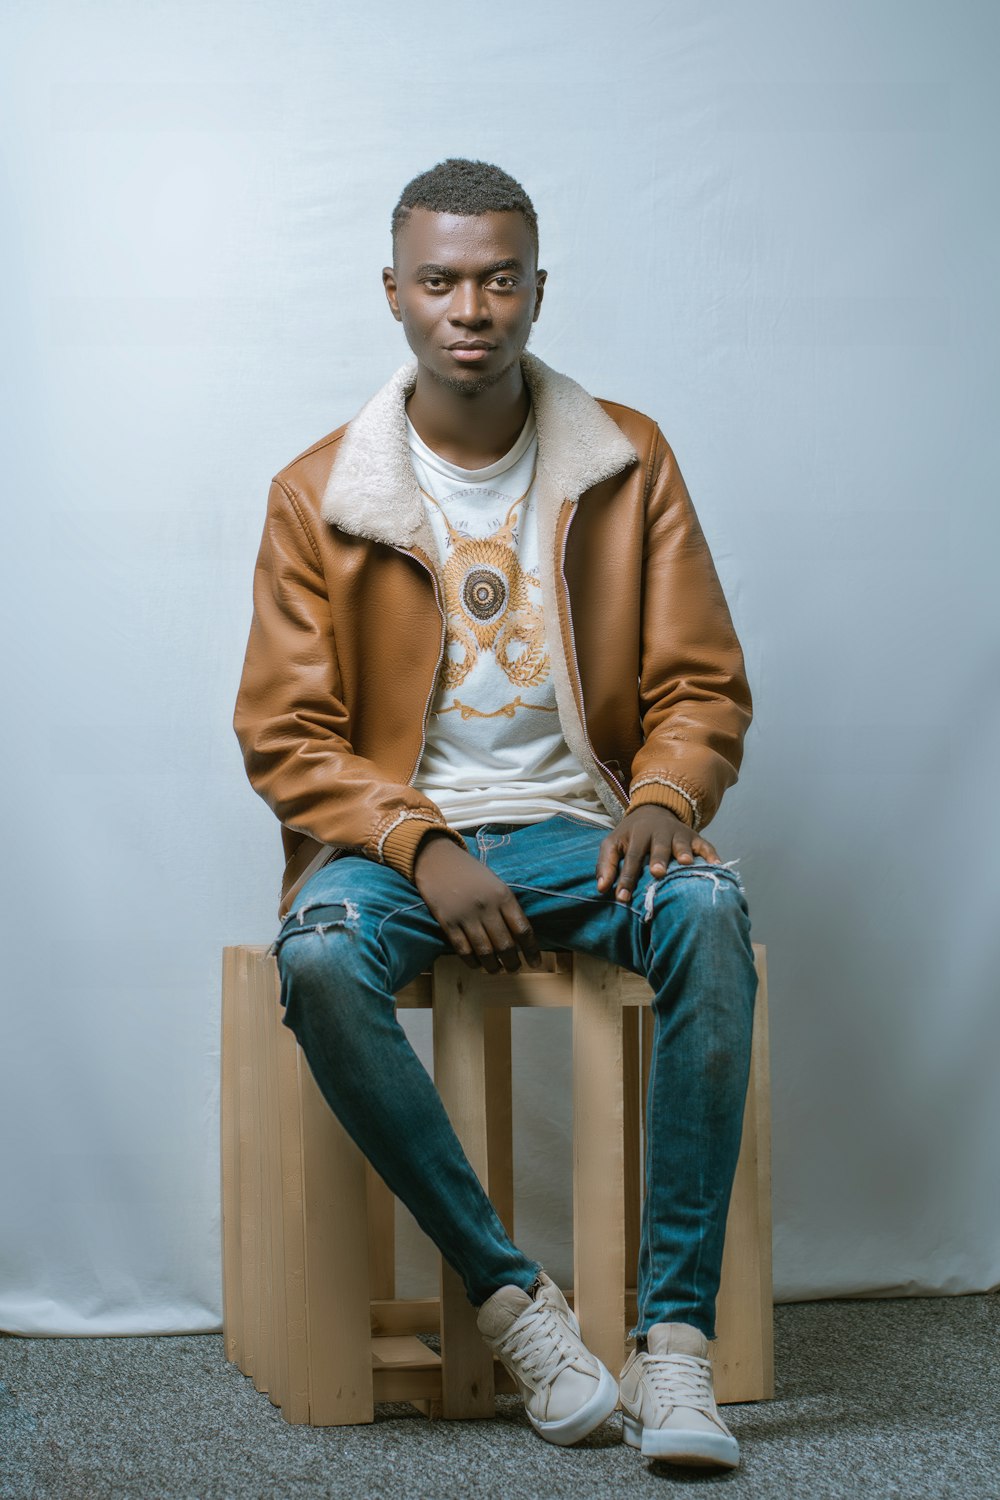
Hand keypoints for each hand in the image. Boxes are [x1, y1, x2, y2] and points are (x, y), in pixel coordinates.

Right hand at [413, 831, 543, 973]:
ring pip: (485, 951)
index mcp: (503, 895)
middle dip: (512, 962)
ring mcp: (466, 915)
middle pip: (505, 945)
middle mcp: (487, 907)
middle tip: (514, 969)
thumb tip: (519, 936)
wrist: (436, 858)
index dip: (532, 950)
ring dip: (493, 966)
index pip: (523, 929)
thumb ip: (506, 906)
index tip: (536, 963)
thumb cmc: (469, 872)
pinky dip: (472, 962)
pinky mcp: (447, 922)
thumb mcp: (494, 882)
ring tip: (497, 970)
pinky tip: (477, 965)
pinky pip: (463, 949)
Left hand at [596, 806, 720, 904]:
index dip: (627, 877)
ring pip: (682, 842)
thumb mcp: (613, 844)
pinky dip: (711, 854)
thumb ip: (606, 865)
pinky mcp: (695, 837)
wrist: (654, 810)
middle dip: (658, 859)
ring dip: (683, 852)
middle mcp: (659, 832)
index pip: (631, 857)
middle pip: (658, 846)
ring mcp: (679, 833)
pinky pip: (705, 845)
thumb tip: (602, 889)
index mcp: (638, 834)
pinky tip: (716, 865)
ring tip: (685, 863)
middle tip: (657, 872)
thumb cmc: (631, 836)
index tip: (623, 897)